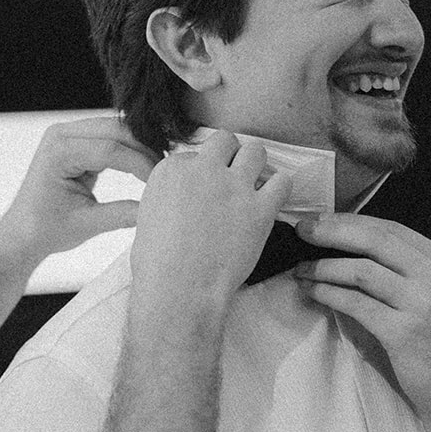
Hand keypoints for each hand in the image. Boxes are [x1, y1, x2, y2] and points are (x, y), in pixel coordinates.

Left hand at [0, 115, 156, 270]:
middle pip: (116, 130)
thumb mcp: (86, 224)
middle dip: (144, 149)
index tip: (159, 183)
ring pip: (117, 129)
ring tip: (159, 171)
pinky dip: (130, 149)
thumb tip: (155, 208)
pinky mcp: (77, 140)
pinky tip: (146, 166)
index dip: (140, 164)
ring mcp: (68, 134)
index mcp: (58, 151)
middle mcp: (61, 134)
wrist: (23, 232)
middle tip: (166, 173)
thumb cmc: (46, 230)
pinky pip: (111, 136)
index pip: (109, 149)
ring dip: (140, 147)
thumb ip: (122, 214)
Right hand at [130, 130, 290, 311]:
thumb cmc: (157, 264)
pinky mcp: (260, 208)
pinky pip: (282, 182)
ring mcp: (234, 187)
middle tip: (230, 177)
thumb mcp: (148, 217)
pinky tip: (269, 201)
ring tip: (252, 184)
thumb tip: (184, 199)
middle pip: (225, 141)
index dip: (200, 172)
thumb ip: (169, 197)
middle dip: (229, 155)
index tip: (202, 191)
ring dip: (255, 164)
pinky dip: (278, 188)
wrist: (179, 290)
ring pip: (256, 151)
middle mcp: (203, 169)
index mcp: (172, 170)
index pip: (193, 154)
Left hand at [293, 214, 430, 431]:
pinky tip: (313, 292)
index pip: (390, 228)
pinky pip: (356, 304)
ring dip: (324, 267)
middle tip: (302, 231)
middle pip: (374, 240)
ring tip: (301, 269)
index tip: (320, 220)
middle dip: (332, 232)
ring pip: (361, 271)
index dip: (350, 221)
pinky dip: (328, 294)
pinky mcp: (403, 332)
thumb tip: (350, 245)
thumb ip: (403, 268)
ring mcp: (421, 303)